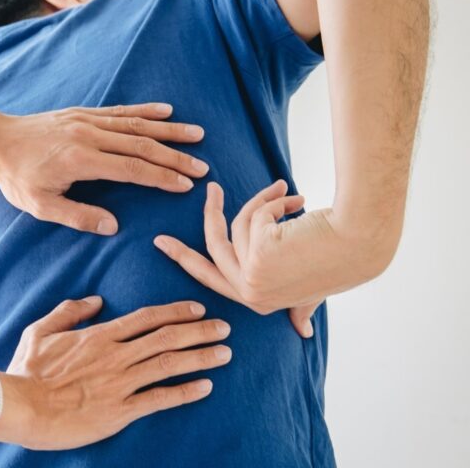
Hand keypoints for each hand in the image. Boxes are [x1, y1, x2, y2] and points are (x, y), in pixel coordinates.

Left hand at [0, 102, 207, 234]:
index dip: (160, 177)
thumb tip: (113, 226)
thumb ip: (77, 216)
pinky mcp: (83, 113)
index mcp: (80, 160)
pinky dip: (145, 111)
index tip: (185, 185)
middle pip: (141, 145)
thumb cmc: (17, 177)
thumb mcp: (40, 205)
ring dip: (168, 130)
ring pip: (135, 125)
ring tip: (197, 135)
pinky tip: (166, 110)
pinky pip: (120, 111)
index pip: (131, 169)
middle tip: (203, 167)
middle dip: (174, 157)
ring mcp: (87, 121)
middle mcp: (88, 136)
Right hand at [0, 298, 231, 449]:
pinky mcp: (120, 411)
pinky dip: (185, 392)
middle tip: (225, 327)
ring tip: (225, 352)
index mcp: (99, 335)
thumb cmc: (27, 370)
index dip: (175, 312)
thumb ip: (68, 311)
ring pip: (169, 364)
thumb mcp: (40, 330)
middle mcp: (116, 355)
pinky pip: (160, 398)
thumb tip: (94, 300)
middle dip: (200, 331)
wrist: (21, 406)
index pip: (146, 318)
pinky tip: (206, 386)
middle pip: (166, 338)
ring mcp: (120, 383)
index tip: (198, 309)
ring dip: (201, 357)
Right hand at [153, 180, 364, 337]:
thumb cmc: (341, 263)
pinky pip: (254, 215)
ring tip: (288, 192)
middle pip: (211, 248)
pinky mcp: (257, 254)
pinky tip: (298, 202)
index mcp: (258, 302)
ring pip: (238, 224)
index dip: (185, 258)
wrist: (360, 242)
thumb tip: (305, 332)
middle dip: (208, 216)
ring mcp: (252, 276)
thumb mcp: (312, 290)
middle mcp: (251, 293)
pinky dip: (275, 203)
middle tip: (210, 189)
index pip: (211, 278)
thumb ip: (301, 309)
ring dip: (264, 201)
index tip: (163, 243)